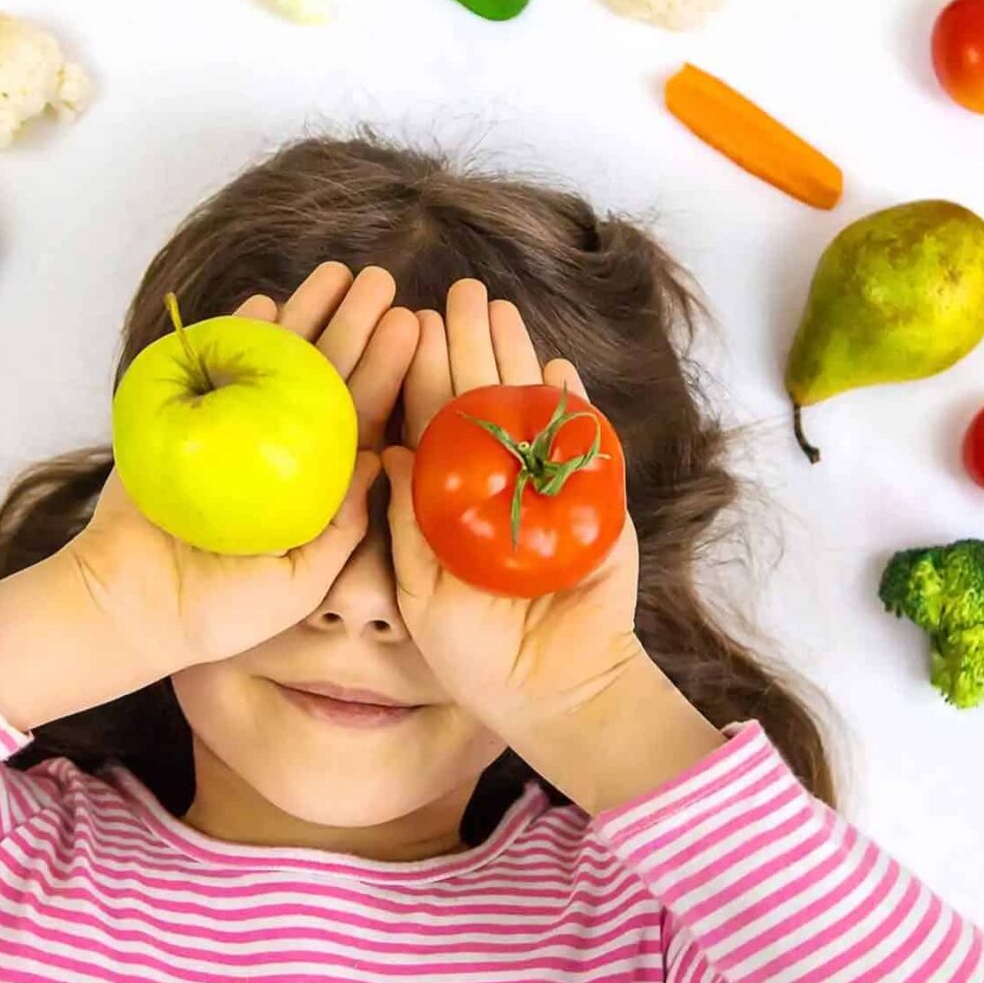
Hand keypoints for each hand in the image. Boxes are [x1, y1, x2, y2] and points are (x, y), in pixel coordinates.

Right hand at [66, 263, 417, 676]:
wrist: (130, 608)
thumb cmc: (222, 610)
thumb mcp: (301, 582)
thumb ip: (342, 528)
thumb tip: (384, 457)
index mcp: (314, 485)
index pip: (360, 418)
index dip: (387, 373)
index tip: (414, 326)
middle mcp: (277, 449)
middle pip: (324, 378)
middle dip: (353, 327)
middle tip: (381, 280)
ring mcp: (228, 429)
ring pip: (274, 363)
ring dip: (303, 317)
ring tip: (333, 273)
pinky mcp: (179, 420)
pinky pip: (210, 367)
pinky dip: (233, 334)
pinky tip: (263, 302)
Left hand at [380, 279, 649, 742]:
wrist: (554, 691)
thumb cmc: (474, 655)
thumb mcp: (420, 594)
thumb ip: (406, 526)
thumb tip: (388, 453)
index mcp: (447, 502)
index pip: (431, 424)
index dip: (421, 374)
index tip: (408, 323)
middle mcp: (495, 485)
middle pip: (480, 401)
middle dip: (470, 344)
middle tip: (459, 291)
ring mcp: (547, 489)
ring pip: (530, 411)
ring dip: (518, 359)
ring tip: (503, 310)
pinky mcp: (595, 504)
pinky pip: (585, 447)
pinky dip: (573, 411)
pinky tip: (557, 371)